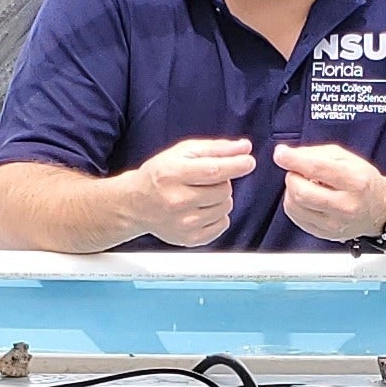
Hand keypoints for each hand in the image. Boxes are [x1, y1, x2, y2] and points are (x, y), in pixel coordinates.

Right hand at [122, 137, 253, 246]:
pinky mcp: (190, 239)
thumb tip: (244, 147)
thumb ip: (216, 148)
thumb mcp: (183, 152)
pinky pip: (222, 225)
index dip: (236, 165)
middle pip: (223, 190)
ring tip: (201, 195)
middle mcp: (177, 201)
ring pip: (225, 207)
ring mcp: (183, 223)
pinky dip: (218, 216)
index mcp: (173, 174)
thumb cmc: (160, 175)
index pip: (214, 171)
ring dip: (220, 199)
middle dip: (222, 182)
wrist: (136, 204)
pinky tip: (201, 209)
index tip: (248, 161)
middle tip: (206, 181)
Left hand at [271, 142, 385, 241]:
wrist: (380, 211)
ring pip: (294, 206)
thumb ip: (318, 153)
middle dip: (292, 177)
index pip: (317, 169)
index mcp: (355, 181)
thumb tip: (289, 155)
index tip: (280, 154)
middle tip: (298, 172)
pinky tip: (307, 198)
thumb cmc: (364, 181)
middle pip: (301, 191)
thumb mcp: (348, 158)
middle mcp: (346, 205)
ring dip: (292, 190)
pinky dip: (295, 204)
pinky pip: (296, 217)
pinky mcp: (325, 234)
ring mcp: (335, 224)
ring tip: (305, 185)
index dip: (293, 160)